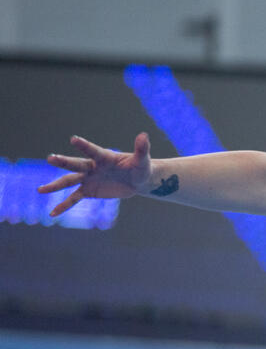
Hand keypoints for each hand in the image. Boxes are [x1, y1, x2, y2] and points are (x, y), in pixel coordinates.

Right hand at [39, 133, 153, 216]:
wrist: (138, 180)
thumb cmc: (141, 167)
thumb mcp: (143, 160)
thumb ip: (141, 149)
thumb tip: (144, 135)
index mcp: (104, 157)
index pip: (93, 151)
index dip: (84, 146)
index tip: (73, 139)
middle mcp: (92, 166)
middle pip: (76, 164)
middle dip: (64, 162)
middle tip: (50, 158)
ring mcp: (88, 178)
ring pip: (69, 181)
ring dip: (55, 186)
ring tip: (40, 190)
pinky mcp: (88, 191)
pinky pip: (74, 198)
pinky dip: (64, 206)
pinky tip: (53, 213)